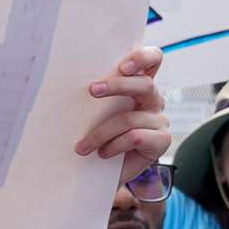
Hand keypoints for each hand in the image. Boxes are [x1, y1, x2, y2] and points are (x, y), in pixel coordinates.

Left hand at [77, 45, 169, 183]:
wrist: (110, 170)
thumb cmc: (101, 135)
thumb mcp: (97, 112)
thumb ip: (96, 94)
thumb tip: (66, 81)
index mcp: (139, 84)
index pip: (152, 59)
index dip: (142, 58)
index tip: (122, 66)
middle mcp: (153, 99)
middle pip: (144, 84)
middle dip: (117, 85)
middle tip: (92, 90)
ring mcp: (159, 119)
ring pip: (130, 117)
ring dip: (101, 132)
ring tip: (83, 146)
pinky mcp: (161, 140)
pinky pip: (135, 137)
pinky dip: (114, 145)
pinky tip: (103, 153)